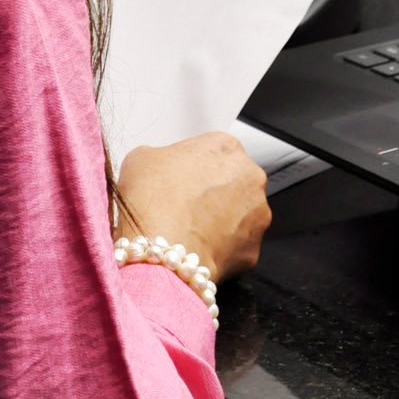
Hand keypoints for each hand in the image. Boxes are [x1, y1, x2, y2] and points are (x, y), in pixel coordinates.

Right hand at [117, 132, 269, 282]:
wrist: (161, 251)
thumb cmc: (153, 203)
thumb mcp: (141, 158)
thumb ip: (160, 157)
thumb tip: (159, 169)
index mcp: (225, 147)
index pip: (213, 151)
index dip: (193, 167)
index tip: (180, 179)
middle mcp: (250, 176)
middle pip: (232, 180)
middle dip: (212, 193)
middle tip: (184, 205)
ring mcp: (257, 214)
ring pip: (240, 214)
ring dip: (220, 220)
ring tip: (189, 229)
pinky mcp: (254, 248)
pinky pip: (238, 245)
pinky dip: (221, 247)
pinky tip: (197, 247)